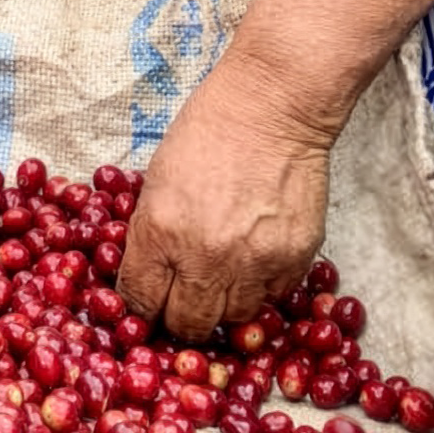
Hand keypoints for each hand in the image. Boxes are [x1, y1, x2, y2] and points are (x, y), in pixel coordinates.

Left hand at [116, 56, 331, 340]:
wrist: (271, 106)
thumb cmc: (209, 130)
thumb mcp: (157, 178)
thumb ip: (152, 234)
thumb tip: (147, 277)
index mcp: (160, 232)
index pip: (141, 302)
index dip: (142, 309)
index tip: (148, 307)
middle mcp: (205, 257)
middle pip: (188, 326)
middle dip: (182, 319)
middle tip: (186, 302)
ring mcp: (253, 264)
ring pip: (234, 319)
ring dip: (225, 304)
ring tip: (225, 275)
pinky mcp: (293, 260)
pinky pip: (272, 297)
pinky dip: (262, 287)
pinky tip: (255, 257)